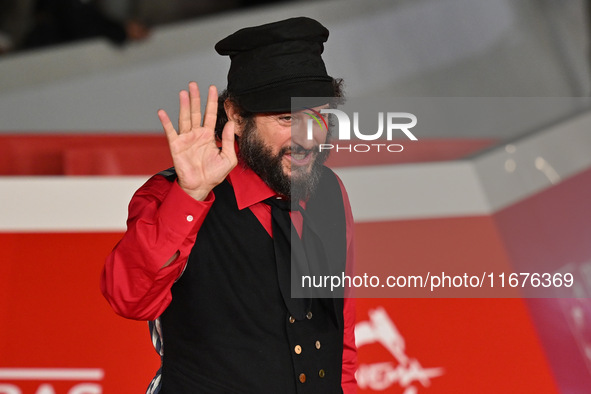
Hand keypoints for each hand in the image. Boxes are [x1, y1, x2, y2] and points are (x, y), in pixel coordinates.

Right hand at [158, 82, 236, 199]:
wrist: (201, 186)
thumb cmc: (214, 174)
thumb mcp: (229, 158)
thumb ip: (229, 140)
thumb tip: (231, 123)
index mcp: (209, 136)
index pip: (210, 115)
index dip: (211, 102)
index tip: (211, 88)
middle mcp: (197, 135)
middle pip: (196, 112)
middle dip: (195, 98)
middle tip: (194, 84)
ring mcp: (186, 139)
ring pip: (184, 118)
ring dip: (183, 105)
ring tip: (184, 92)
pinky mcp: (176, 146)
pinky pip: (170, 132)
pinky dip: (166, 122)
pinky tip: (162, 112)